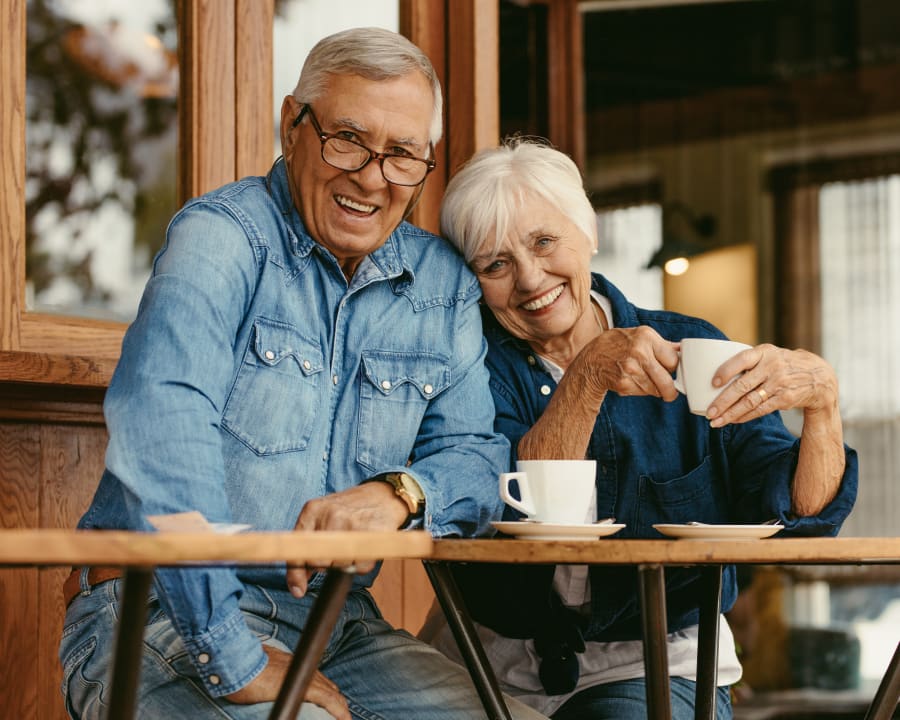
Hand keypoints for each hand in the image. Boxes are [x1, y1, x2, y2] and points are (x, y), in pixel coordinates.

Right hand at [225, 645, 349, 719]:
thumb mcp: (257, 666)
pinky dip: (338, 710)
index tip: (331, 699)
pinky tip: (345, 718)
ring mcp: (304, 676)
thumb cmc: (241, 666)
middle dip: (335, 700)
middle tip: (341, 714)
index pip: (316, 677)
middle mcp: (302, 667)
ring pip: (331, 692)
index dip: (326, 690)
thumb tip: (260, 678)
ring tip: (345, 718)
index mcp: (292, 663)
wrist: (237, 662)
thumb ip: (266, 672)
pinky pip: (327, 699)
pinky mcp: (304, 686)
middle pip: (327, 685)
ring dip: (339, 707)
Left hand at [286, 482, 408, 596]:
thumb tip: (297, 586)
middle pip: (318, 561)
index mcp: (313, 509)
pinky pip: (360, 566)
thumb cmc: (348, 510)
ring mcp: (353, 523)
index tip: (298, 590)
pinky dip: (361, 564)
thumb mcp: (321, 518)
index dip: (296, 572)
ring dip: (345, 564)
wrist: (383, 496)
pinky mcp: (372, 534)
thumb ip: (306, 547)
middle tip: (335, 553)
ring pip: (340, 565)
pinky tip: (363, 548)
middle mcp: (331, 514)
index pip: (298, 548)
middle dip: (325, 564)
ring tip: (351, 546)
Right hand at [575, 326, 679, 400]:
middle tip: (670, 393)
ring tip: (641, 380)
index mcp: (646, 336)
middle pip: (666, 380)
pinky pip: (641, 393)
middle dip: (670, 390)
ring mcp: (630, 369)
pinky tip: (630, 381)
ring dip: (652, 389)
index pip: (674, 360)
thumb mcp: (637, 335)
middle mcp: (639, 352)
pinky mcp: (623, 383)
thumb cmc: (615, 345)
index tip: (671, 372)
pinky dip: (639, 391)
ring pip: (655, 389)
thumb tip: (681, 349)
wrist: (590, 360)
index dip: (673, 368)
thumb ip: (660, 344)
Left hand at [705, 344, 838, 426]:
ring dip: (730, 414)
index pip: (742, 359)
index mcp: (764, 352)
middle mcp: (772, 367)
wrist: (818, 376)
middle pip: (742, 386)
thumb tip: (714, 377)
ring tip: (715, 421)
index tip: (713, 383)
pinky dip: (744, 417)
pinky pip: (760, 410)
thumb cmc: (782, 364)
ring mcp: (779, 384)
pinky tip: (732, 420)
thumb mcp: (769, 354)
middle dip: (723, 401)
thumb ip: (748, 362)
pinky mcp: (785, 399)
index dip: (726, 370)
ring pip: (749, 402)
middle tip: (709, 412)